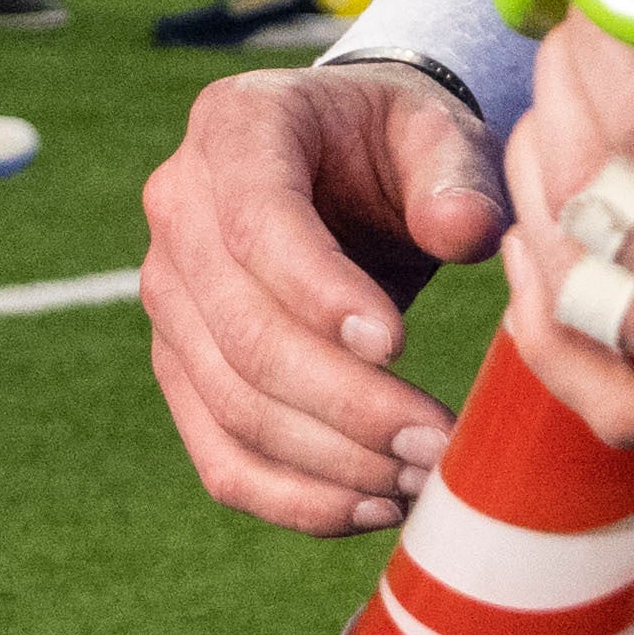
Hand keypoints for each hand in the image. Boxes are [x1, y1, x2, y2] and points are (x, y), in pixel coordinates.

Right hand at [141, 59, 511, 534]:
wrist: (348, 167)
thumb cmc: (398, 145)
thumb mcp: (436, 131)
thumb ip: (455, 173)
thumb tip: (464, 232)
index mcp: (234, 128)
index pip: (255, 222)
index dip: (318, 293)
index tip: (398, 344)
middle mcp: (177, 209)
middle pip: (243, 334)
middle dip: (345, 403)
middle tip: (439, 440)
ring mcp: (169, 297)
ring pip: (232, 406)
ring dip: (331, 461)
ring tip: (425, 476)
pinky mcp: (182, 366)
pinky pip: (220, 455)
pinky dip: (294, 499)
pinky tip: (375, 506)